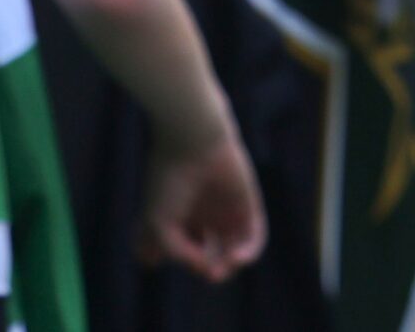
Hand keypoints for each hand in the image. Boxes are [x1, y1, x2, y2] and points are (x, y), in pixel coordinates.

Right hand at [139, 123, 264, 282]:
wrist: (192, 142)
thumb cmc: (170, 181)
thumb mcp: (161, 227)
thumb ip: (181, 255)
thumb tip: (208, 271)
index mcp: (177, 218)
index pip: (178, 253)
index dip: (176, 262)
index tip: (165, 256)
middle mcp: (202, 217)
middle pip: (210, 257)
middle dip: (209, 271)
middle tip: (208, 272)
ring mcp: (225, 212)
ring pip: (232, 251)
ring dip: (229, 267)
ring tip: (221, 269)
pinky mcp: (247, 205)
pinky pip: (254, 237)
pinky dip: (248, 253)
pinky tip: (236, 257)